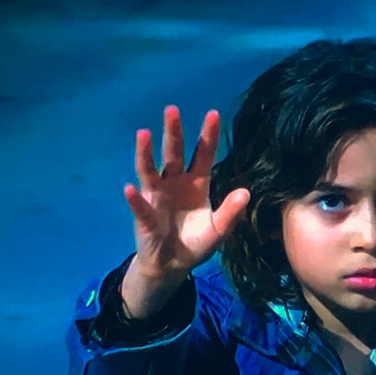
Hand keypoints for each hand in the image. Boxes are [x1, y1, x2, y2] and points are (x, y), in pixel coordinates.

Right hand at [123, 105, 249, 282]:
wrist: (173, 265)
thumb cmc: (196, 243)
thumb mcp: (219, 229)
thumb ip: (231, 212)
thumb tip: (246, 192)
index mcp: (197, 184)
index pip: (203, 155)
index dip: (208, 136)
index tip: (213, 114)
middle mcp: (175, 184)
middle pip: (174, 153)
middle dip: (174, 132)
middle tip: (172, 109)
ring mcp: (158, 197)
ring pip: (150, 170)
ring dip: (146, 152)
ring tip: (143, 134)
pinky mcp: (145, 216)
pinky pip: (140, 205)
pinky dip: (135, 198)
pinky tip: (130, 188)